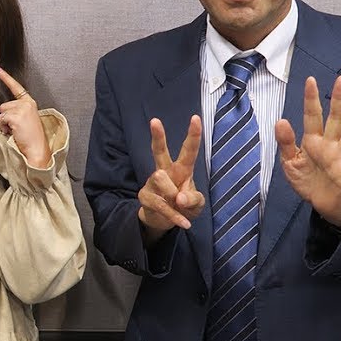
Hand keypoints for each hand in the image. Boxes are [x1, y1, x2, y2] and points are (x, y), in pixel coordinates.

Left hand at [0, 66, 49, 166]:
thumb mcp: (25, 120)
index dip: (6, 77)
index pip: (16, 87)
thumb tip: (1, 108)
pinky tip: (13, 133)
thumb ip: (15, 111)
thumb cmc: (30, 138)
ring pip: (1, 112)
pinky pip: (1, 119)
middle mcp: (27, 103)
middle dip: (5, 117)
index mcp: (30, 103)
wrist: (37, 149)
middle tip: (16, 129)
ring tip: (15, 131)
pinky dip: (3, 127)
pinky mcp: (17, 116)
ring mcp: (23, 109)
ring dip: (4, 123)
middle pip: (4, 105)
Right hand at [137, 115, 204, 235]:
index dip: (193, 135)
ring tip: (179, 204)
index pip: (188, 150)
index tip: (195, 118)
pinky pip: (159, 204)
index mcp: (182, 169)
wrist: (164, 222)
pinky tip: (184, 223)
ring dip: (172, 193)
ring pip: (160, 179)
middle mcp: (165, 172)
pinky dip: (174, 215)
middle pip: (159, 151)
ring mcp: (152, 183)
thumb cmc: (184, 206)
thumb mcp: (197, 204)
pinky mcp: (144, 196)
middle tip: (154, 120)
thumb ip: (193, 199)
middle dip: (158, 136)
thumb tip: (180, 197)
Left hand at [276, 76, 340, 226]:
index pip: (312, 116)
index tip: (311, 80)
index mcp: (313, 141)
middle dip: (338, 100)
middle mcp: (330, 145)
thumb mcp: (289, 162)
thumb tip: (281, 120)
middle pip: (335, 118)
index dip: (311, 99)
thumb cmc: (307, 181)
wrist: (322, 205)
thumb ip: (285, 143)